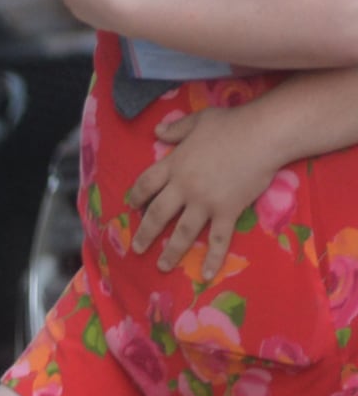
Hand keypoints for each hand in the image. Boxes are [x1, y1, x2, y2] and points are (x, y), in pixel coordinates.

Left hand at [127, 103, 281, 274]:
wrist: (263, 135)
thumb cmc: (233, 123)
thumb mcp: (198, 120)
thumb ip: (176, 128)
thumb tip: (156, 131)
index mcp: (174, 165)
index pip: (146, 184)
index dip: (137, 195)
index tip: (132, 205)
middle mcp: (184, 187)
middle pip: (158, 213)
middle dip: (145, 232)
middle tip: (136, 248)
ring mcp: (205, 202)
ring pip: (182, 232)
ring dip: (171, 251)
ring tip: (162, 266)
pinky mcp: (228, 211)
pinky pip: (219, 239)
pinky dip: (212, 257)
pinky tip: (205, 274)